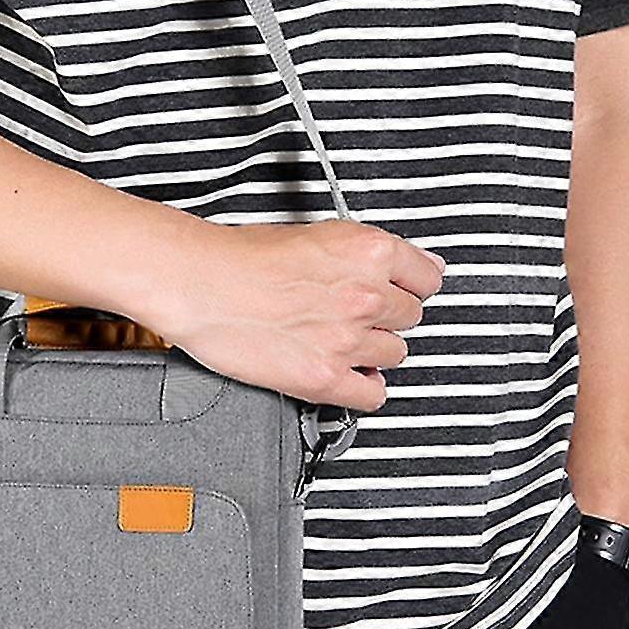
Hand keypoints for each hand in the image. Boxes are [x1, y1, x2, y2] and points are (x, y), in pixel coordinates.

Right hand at [140, 218, 444, 410]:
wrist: (200, 284)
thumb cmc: (240, 256)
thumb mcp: (316, 234)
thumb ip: (362, 254)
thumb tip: (395, 265)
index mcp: (369, 251)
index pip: (428, 277)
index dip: (411, 284)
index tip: (402, 290)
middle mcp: (366, 296)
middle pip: (411, 316)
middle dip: (387, 316)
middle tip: (357, 312)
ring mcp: (348, 340)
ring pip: (396, 353)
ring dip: (374, 349)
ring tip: (343, 340)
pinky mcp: (324, 377)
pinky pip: (373, 394)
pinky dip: (365, 387)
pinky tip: (349, 375)